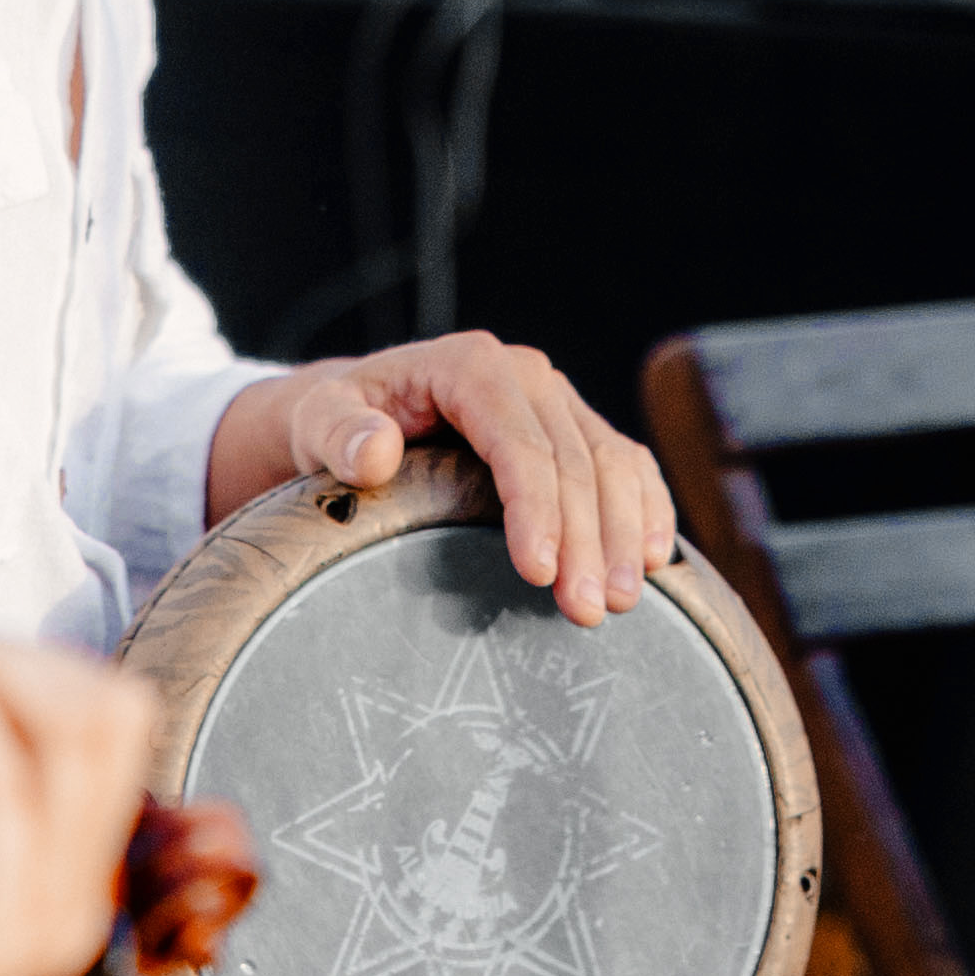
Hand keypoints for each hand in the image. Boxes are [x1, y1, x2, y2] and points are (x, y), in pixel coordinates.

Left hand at [216, 335, 672, 624]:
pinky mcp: (575, 428)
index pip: (518, 440)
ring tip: (622, 601)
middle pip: (572, 459)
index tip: (538, 572)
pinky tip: (657, 560)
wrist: (359, 409)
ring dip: (625, 533)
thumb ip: (338, 433)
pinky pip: (626, 464)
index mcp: (469, 365)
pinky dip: (647, 509)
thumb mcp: (317, 420)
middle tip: (587, 610)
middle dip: (586, 539)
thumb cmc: (337, 420)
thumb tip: (376, 452)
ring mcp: (556, 401)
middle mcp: (525, 376)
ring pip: (612, 463)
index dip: (535, 506)